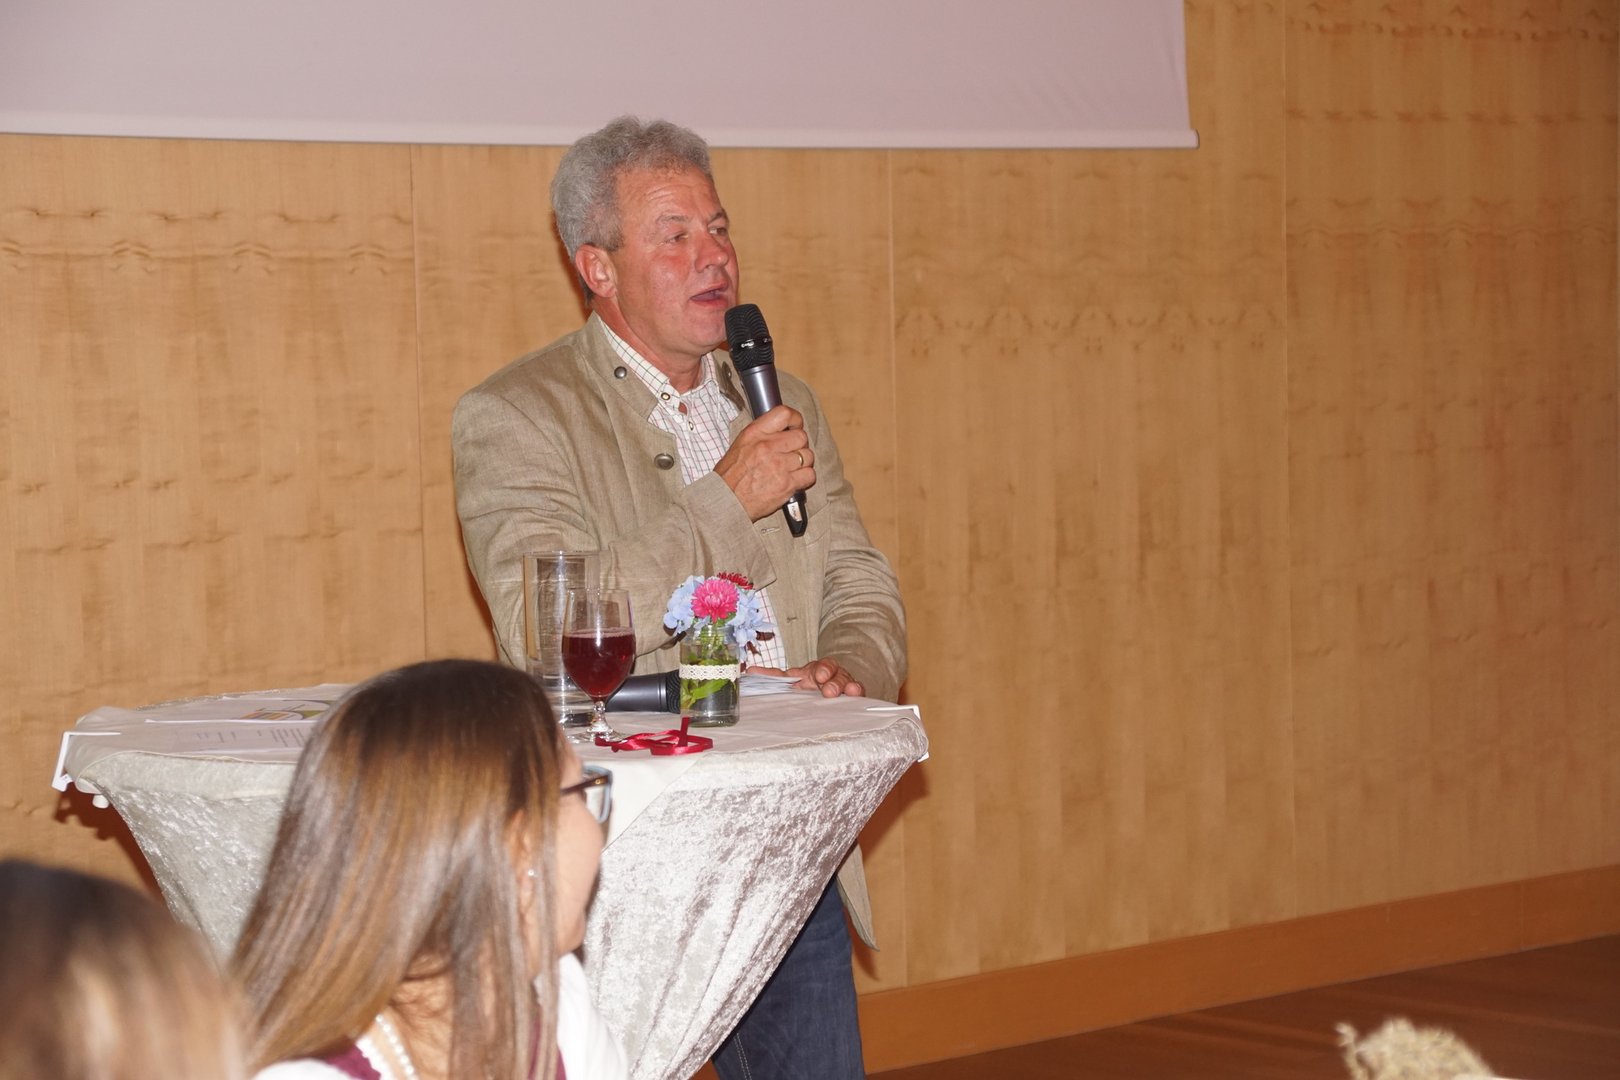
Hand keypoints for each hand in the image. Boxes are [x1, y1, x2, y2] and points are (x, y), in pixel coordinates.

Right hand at [714, 405, 814, 521]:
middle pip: (801, 436)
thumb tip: (782, 429)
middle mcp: (768, 446)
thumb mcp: (741, 444)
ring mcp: (779, 465)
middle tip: (792, 452)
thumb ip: (762, 434)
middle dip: (800, 445)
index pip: (784, 414)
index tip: (795, 427)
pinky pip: (810, 475)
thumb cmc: (731, 476)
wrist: (726, 500)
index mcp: (755, 434)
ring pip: (808, 456)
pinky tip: (795, 480)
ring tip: (792, 468)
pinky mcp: (787, 484)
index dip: (795, 420)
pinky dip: (805, 478)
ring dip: (804, 462)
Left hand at [753, 658, 864, 697]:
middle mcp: (832, 675)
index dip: (821, 669)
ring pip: (847, 681)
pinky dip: (856, 691)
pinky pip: (857, 690)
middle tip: (828, 691)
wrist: (823, 697)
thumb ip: (773, 677)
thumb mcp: (791, 682)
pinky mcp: (852, 696)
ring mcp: (843, 684)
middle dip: (832, 681)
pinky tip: (855, 694)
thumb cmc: (806, 688)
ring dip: (844, 686)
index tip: (818, 676)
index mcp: (816, 671)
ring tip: (844, 692)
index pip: (822, 665)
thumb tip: (750, 672)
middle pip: (835, 672)